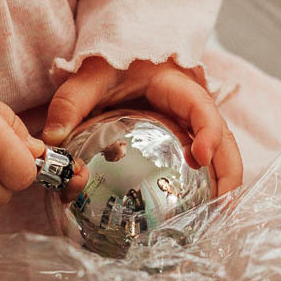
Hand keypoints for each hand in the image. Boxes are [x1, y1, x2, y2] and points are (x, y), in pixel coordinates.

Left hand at [41, 57, 242, 195]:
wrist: (120, 61)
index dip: (208, 132)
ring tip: (214, 219)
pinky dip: (208, 188)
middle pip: (224, 140)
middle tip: (221, 206)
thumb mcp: (91, 76)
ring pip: (221, 156)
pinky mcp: (187, 142)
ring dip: (223, 187)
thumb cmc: (111, 65)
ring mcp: (194, 128)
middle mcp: (194, 108)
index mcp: (176, 87)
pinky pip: (205, 166)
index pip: (201, 108)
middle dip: (227, 173)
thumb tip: (52, 138)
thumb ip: (71, 102)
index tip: (199, 157)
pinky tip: (197, 214)